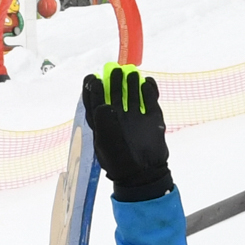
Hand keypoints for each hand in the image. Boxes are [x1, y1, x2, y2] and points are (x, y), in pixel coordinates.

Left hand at [84, 63, 171, 202]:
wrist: (144, 173)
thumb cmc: (120, 159)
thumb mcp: (106, 142)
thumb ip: (103, 122)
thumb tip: (103, 103)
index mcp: (102, 122)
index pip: (94, 100)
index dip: (92, 88)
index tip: (93, 78)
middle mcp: (117, 116)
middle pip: (114, 93)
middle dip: (114, 81)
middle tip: (116, 71)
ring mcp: (135, 116)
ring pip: (132, 93)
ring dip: (131, 82)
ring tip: (131, 75)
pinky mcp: (152, 117)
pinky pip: (150, 99)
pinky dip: (150, 89)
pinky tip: (147, 83)